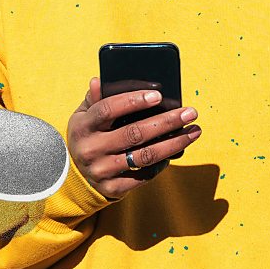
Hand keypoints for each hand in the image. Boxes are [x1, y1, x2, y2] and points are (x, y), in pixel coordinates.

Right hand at [67, 77, 201, 199]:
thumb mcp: (83, 117)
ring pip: (145, 156)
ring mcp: (102, 171)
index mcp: (82, 126)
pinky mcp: (113, 188)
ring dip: (174, 144)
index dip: (133, 101)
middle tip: (189, 112)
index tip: (158, 95)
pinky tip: (177, 150)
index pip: (108, 110)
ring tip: (193, 131)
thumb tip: (99, 80)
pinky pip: (145, 175)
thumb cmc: (87, 137)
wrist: (76, 177)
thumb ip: (94, 99)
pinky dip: (163, 162)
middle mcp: (91, 149)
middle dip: (166, 122)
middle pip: (134, 133)